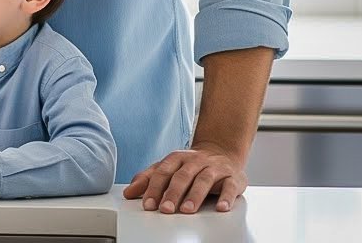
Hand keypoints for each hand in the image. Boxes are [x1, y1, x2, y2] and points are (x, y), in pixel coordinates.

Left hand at [122, 142, 246, 213]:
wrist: (222, 151)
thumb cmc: (191, 165)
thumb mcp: (168, 168)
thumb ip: (148, 179)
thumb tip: (129, 193)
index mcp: (177, 158)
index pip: (163, 173)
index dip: (154, 188)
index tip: (148, 204)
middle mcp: (195, 161)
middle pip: (182, 176)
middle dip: (172, 193)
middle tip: (165, 209)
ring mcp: (215, 168)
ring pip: (203, 180)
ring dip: (194, 196)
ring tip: (187, 210)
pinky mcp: (233, 177)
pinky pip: (230, 186)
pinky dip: (226, 197)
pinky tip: (221, 208)